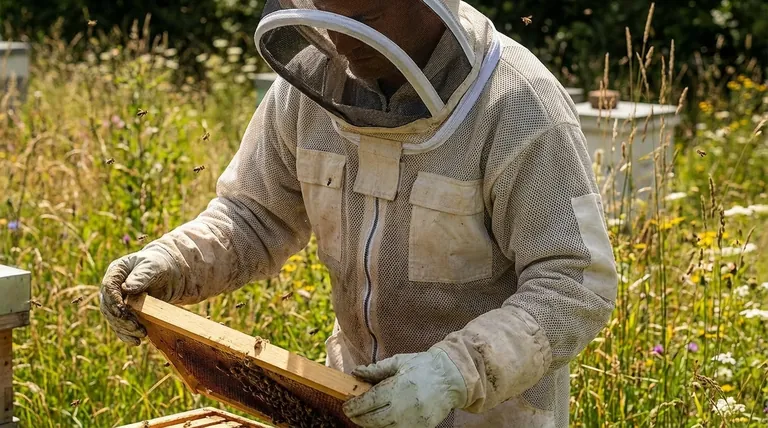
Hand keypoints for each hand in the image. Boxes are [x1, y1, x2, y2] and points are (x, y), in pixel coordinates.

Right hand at [99, 248, 179, 344]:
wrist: (171, 272)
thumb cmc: (162, 265)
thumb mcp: (154, 267)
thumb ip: (142, 276)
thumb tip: (127, 288)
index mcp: (117, 272)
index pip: (109, 288)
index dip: (114, 301)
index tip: (124, 312)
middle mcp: (113, 287)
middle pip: (108, 306)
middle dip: (121, 320)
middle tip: (137, 328)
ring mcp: (117, 300)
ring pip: (113, 319)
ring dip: (124, 329)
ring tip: (141, 336)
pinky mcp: (125, 312)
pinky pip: (121, 325)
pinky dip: (127, 334)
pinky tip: (136, 342)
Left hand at [343, 348, 466, 427]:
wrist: (450, 378)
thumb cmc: (423, 366)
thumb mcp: (398, 362)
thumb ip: (376, 370)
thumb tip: (356, 373)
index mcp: (396, 388)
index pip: (368, 402)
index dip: (354, 406)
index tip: (346, 406)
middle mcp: (403, 407)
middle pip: (372, 420)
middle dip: (358, 418)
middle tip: (351, 414)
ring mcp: (413, 420)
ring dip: (371, 425)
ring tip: (365, 418)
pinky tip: (383, 422)